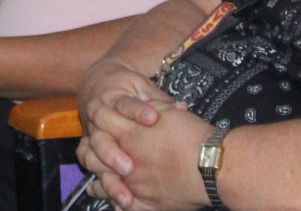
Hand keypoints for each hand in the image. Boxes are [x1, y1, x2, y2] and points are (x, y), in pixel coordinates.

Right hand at [76, 59, 170, 186]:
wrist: (96, 82)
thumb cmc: (126, 86)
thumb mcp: (142, 86)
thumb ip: (159, 100)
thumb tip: (181, 109)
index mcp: (114, 97)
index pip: (125, 104)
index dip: (138, 112)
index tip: (153, 119)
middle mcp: (99, 114)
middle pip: (102, 133)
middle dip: (114, 151)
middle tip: (130, 166)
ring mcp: (92, 130)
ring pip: (94, 149)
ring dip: (108, 165)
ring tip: (126, 179)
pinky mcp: (89, 144)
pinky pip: (89, 160)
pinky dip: (100, 176)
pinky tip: (117, 189)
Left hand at [78, 97, 214, 210]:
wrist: (212, 165)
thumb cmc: (193, 136)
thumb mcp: (169, 112)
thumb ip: (151, 105)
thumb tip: (144, 101)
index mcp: (130, 132)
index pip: (101, 119)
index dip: (97, 115)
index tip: (96, 116)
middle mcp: (126, 158)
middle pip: (96, 154)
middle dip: (91, 152)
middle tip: (88, 150)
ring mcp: (134, 183)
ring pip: (105, 182)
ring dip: (99, 181)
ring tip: (94, 184)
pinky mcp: (146, 202)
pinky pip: (124, 206)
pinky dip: (117, 203)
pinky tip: (116, 202)